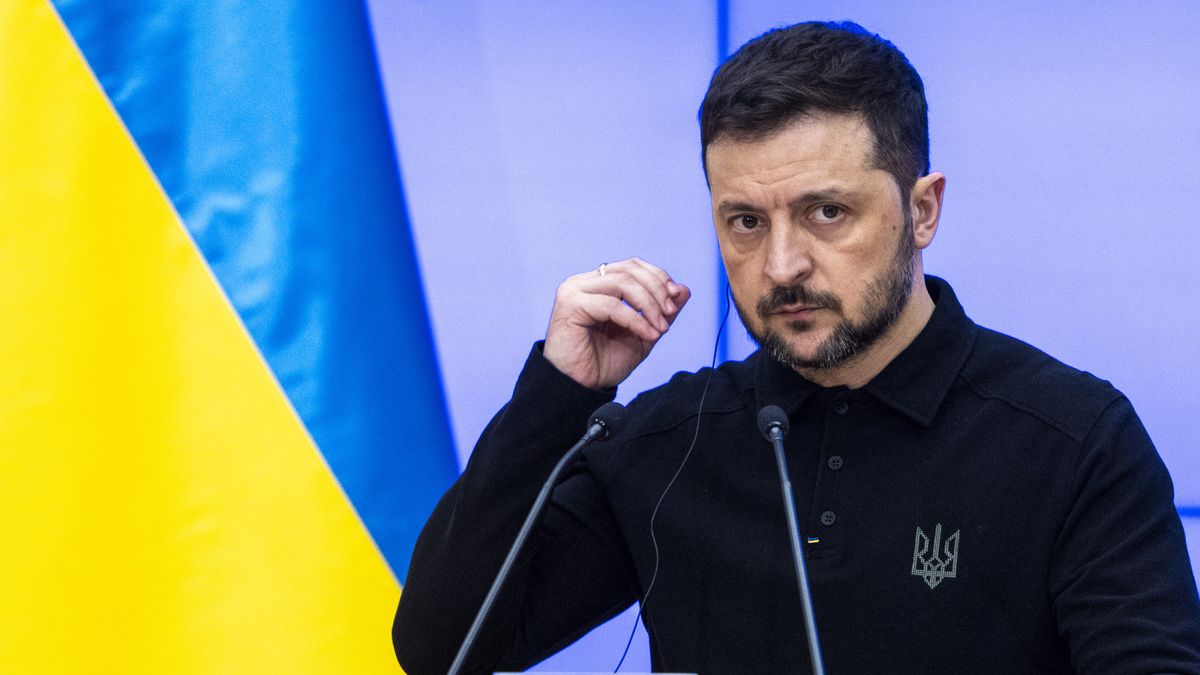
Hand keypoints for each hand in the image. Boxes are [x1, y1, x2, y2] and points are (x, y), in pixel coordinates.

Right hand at [543, 258, 689, 389]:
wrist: (579, 387)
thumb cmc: (602, 363)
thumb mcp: (642, 334)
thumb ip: (660, 312)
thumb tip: (684, 289)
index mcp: (598, 284)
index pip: (632, 266)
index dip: (658, 277)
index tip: (676, 298)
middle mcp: (584, 282)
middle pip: (629, 270)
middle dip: (657, 290)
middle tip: (670, 313)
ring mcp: (575, 291)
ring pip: (623, 283)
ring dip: (649, 305)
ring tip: (661, 328)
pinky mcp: (570, 305)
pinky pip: (612, 306)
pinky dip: (636, 320)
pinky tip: (649, 335)